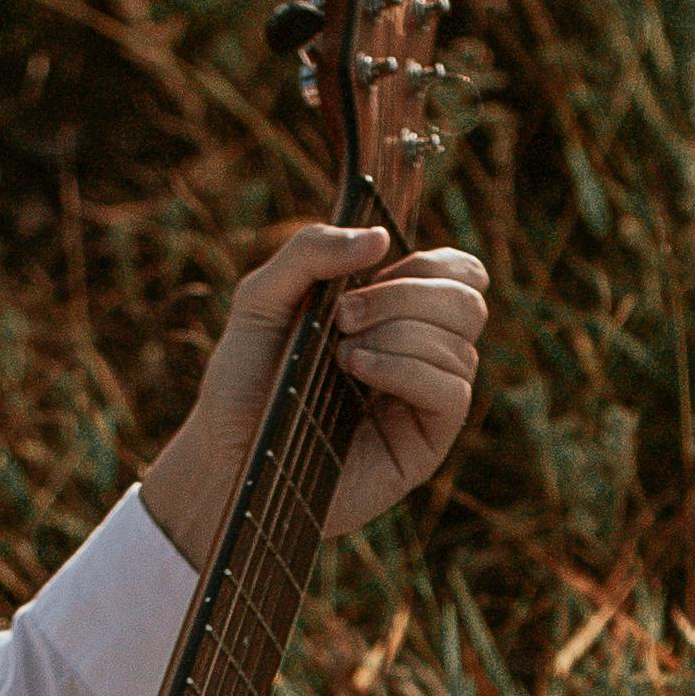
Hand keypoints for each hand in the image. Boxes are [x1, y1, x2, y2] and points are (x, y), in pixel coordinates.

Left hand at [137, 227, 489, 561]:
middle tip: (343, 315)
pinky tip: (358, 371)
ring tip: (340, 354)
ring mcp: (426, 399)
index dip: (432, 263)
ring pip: (460, 343)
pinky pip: (451, 390)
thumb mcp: (261, 300)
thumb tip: (382, 236)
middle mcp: (421, 352)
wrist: (226, 459)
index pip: (458, 274)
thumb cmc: (244, 383)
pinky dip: (405, 368)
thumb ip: (310, 252)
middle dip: (406, 295)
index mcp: (395, 313)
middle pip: (468, 301)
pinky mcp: (427, 442)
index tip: (375, 270)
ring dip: (396, 333)